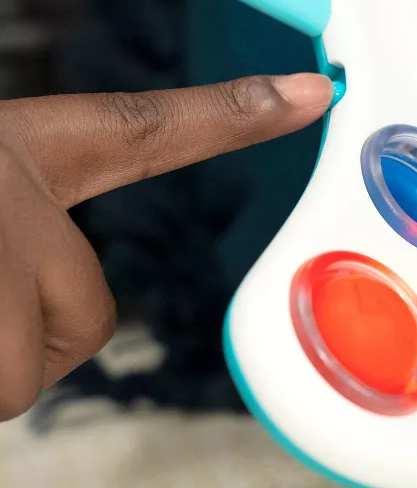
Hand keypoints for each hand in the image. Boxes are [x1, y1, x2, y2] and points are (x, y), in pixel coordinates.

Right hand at [0, 73, 331, 419]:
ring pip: (29, 369)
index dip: (236, 113)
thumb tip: (57, 290)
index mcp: (28, 147)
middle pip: (92, 315)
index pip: (148, 126)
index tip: (315, 93)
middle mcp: (16, 184)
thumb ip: (32, 226)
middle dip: (32, 328)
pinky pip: (4, 394)